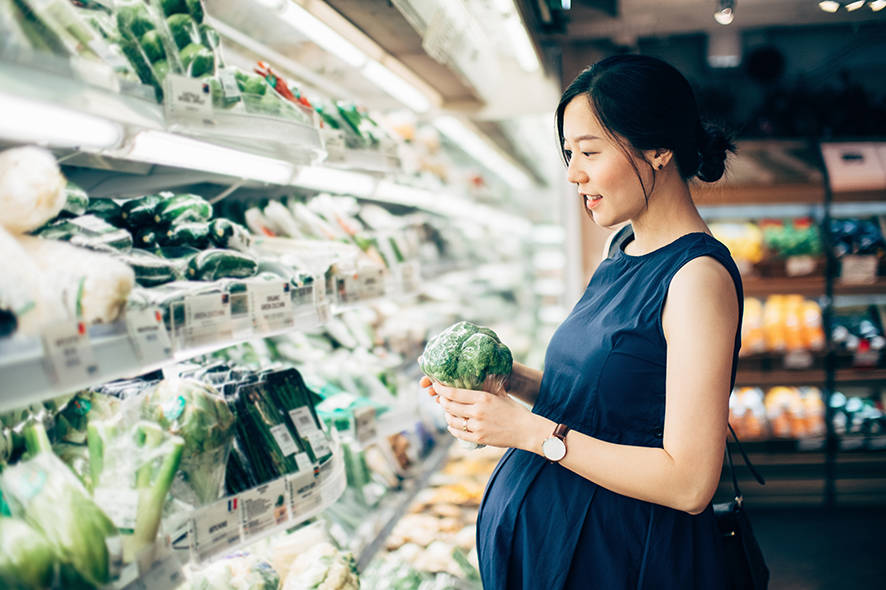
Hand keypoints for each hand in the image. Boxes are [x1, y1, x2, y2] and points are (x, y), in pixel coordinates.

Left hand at [419, 376, 540, 449]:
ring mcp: (477, 426)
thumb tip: (482, 374)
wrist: (526, 430)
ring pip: (452, 420)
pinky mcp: (478, 438)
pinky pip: (458, 433)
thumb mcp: (501, 394)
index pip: (455, 393)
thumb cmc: (514, 410)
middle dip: (442, 401)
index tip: (436, 386)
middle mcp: (477, 411)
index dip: (441, 389)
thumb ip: (489, 385)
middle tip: (440, 398)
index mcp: (483, 398)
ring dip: (446, 415)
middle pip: (450, 406)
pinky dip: (452, 428)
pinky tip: (452, 425)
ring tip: (446, 412)